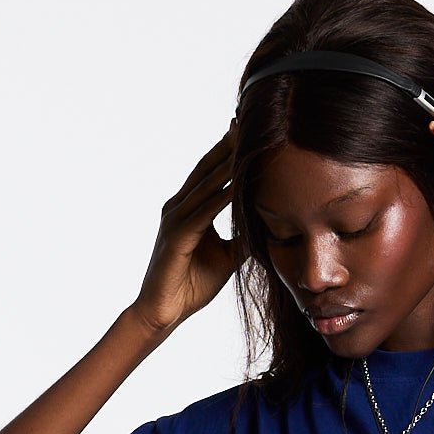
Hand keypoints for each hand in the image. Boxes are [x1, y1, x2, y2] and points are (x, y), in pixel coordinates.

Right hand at [131, 118, 243, 332]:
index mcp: (189, 210)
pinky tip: (237, 184)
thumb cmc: (192, 285)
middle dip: (226, 146)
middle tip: (246, 121)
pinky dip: (221, 197)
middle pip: (206, 169)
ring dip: (225, 164)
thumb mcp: (227, 257)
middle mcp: (178, 208)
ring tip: (244, 142)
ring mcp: (175, 220)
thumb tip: (268, 229)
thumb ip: (243, 238)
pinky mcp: (176, 237)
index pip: (210, 173)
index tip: (246, 130)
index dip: (227, 152)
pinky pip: (203, 212)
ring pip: (205, 185)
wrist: (165, 312)